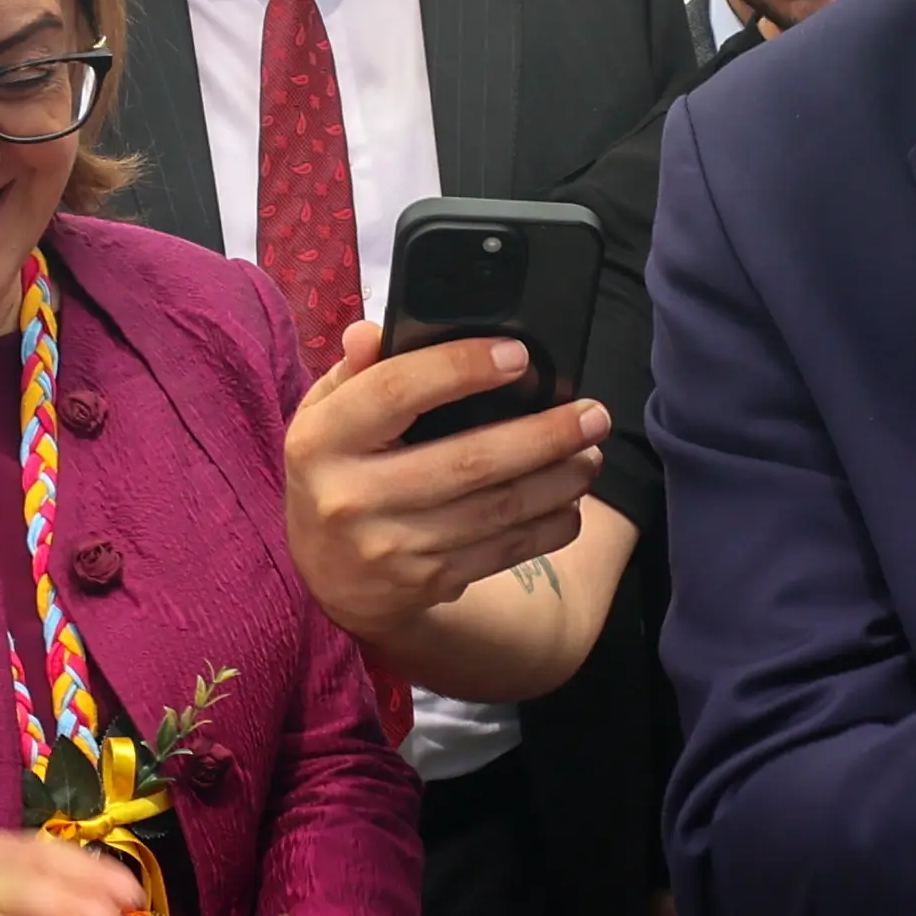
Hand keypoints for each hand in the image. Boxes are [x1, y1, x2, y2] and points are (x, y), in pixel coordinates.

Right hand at [287, 324, 610, 640]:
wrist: (324, 578)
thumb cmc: (336, 472)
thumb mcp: (325, 415)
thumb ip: (355, 372)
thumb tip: (373, 333)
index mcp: (323, 440)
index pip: (396, 392)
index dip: (461, 368)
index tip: (519, 355)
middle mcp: (352, 497)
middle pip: (467, 459)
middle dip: (543, 436)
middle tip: (593, 415)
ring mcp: (390, 546)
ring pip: (495, 510)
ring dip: (557, 482)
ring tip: (592, 455)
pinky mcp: (425, 582)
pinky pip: (501, 552)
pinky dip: (547, 528)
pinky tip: (572, 504)